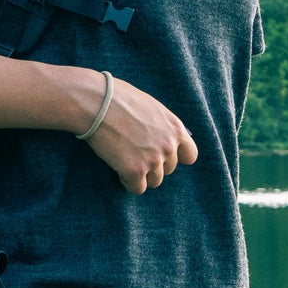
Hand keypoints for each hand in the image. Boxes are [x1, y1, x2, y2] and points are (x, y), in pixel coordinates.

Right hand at [81, 71, 198, 194]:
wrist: (97, 102)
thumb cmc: (119, 99)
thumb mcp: (152, 107)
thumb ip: (163, 126)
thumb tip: (164, 140)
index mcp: (176, 129)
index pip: (189, 156)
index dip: (175, 157)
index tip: (161, 155)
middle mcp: (169, 147)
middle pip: (168, 170)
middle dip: (153, 164)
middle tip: (133, 151)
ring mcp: (153, 160)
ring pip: (154, 181)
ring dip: (141, 174)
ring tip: (125, 158)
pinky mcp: (135, 171)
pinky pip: (137, 188)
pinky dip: (128, 181)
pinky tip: (118, 167)